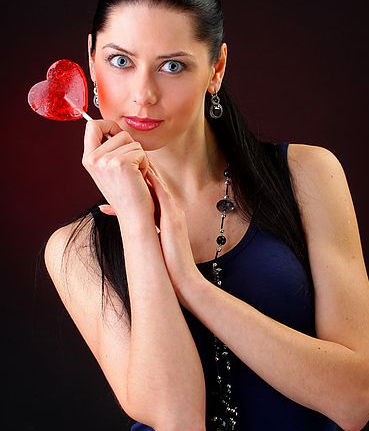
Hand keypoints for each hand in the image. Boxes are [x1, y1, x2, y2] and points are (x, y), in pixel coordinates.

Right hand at [82, 119, 155, 221]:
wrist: (135, 216)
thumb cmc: (128, 194)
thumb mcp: (110, 169)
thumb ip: (107, 150)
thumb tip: (113, 129)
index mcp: (88, 159)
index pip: (92, 125)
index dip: (109, 126)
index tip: (118, 136)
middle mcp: (93, 159)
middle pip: (120, 133)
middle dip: (131, 148)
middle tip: (130, 170)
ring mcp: (106, 160)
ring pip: (133, 142)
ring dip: (140, 158)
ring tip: (134, 177)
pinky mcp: (121, 163)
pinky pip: (141, 152)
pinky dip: (145, 165)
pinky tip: (139, 179)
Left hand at [99, 160, 201, 298]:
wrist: (183, 278)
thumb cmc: (169, 263)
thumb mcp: (157, 238)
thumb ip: (146, 224)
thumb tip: (122, 216)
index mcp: (168, 214)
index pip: (154, 189)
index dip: (141, 175)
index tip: (128, 164)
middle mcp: (172, 210)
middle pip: (156, 181)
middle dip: (142, 167)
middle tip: (129, 152)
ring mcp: (175, 213)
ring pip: (159, 184)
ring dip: (147, 169)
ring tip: (134, 156)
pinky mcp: (174, 218)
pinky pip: (164, 195)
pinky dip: (153, 183)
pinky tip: (143, 172)